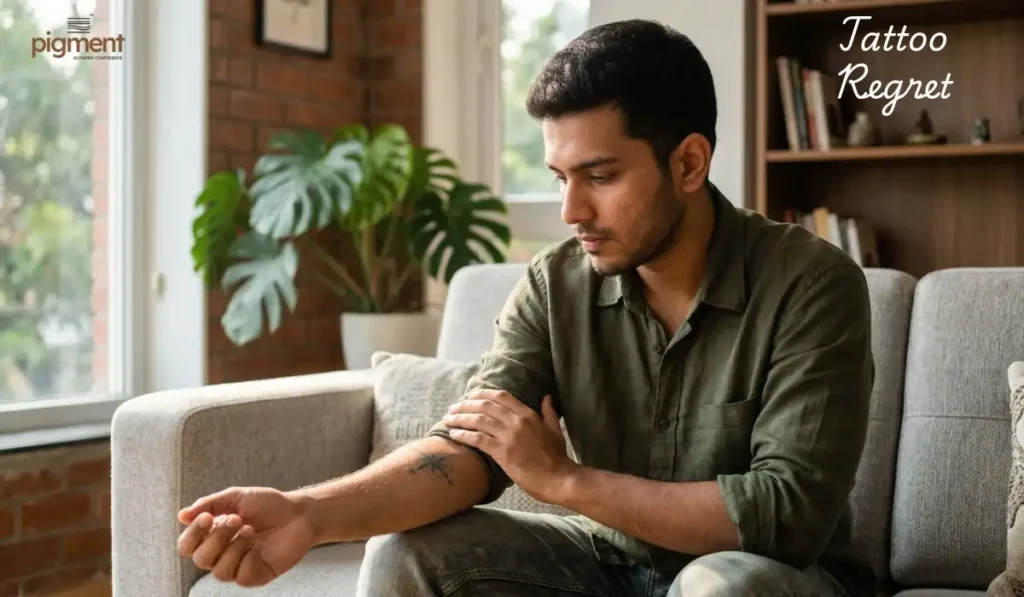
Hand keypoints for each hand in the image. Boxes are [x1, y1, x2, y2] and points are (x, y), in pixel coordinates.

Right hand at [176, 486, 316, 586]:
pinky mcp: (254, 576)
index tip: (207, 517)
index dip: (192, 535)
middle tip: (236, 520)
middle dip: (216, 538)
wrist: (298, 513)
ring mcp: (238, 566)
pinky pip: (239, 576)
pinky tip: (256, 544)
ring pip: (219, 571)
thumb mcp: (236, 497)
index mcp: (213, 536)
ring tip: (249, 530)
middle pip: (200, 559)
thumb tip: (181, 516)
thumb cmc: (267, 505)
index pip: (187, 546)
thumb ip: (209, 505)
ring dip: (233, 547)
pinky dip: (245, 557)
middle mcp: (222, 554)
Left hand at [442, 391, 576, 502]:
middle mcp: (517, 421)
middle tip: (453, 408)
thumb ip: (548, 413)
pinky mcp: (502, 452)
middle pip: (485, 406)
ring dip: (460, 419)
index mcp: (528, 414)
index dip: (482, 394)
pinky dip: (463, 435)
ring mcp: (509, 436)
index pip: (501, 396)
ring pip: (478, 421)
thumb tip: (547, 397)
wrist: (557, 478)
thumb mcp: (555, 430)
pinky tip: (454, 435)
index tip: (469, 396)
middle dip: (465, 405)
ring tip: (448, 420)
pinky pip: (478, 439)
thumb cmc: (557, 457)